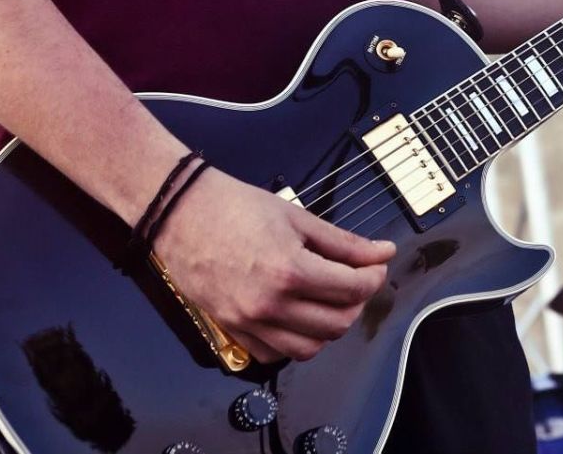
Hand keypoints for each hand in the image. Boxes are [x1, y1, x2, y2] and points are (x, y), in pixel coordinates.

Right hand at [151, 168, 393, 362]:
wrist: (180, 213)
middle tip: (357, 280)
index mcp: (289, 271)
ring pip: (309, 349)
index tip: (378, 264)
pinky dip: (294, 342)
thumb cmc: (232, 207)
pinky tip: (299, 316)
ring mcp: (248, 322)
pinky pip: (274, 355)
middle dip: (357, 302)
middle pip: (337, 324)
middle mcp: (269, 305)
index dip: (374, 277)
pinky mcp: (232, 330)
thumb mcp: (297, 217)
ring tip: (330, 300)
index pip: (352, 289)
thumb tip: (381, 252)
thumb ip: (344, 242)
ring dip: (329, 328)